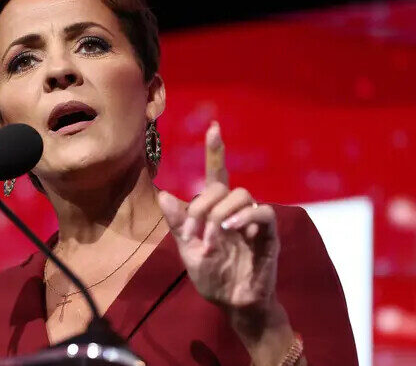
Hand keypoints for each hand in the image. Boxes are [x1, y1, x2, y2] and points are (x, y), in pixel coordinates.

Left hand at [157, 121, 279, 312]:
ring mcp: (253, 221)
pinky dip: (246, 217)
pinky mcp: (269, 235)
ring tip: (212, 239)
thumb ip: (179, 224)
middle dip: (202, 206)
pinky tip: (231, 229)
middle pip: (222, 186)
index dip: (215, 152)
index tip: (213, 128)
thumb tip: (163, 194)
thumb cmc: (213, 276)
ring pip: (242, 195)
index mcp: (216, 210)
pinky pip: (263, 213)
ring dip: (220, 215)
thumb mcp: (188, 250)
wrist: (233, 304)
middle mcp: (236, 210)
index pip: (217, 175)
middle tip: (192, 234)